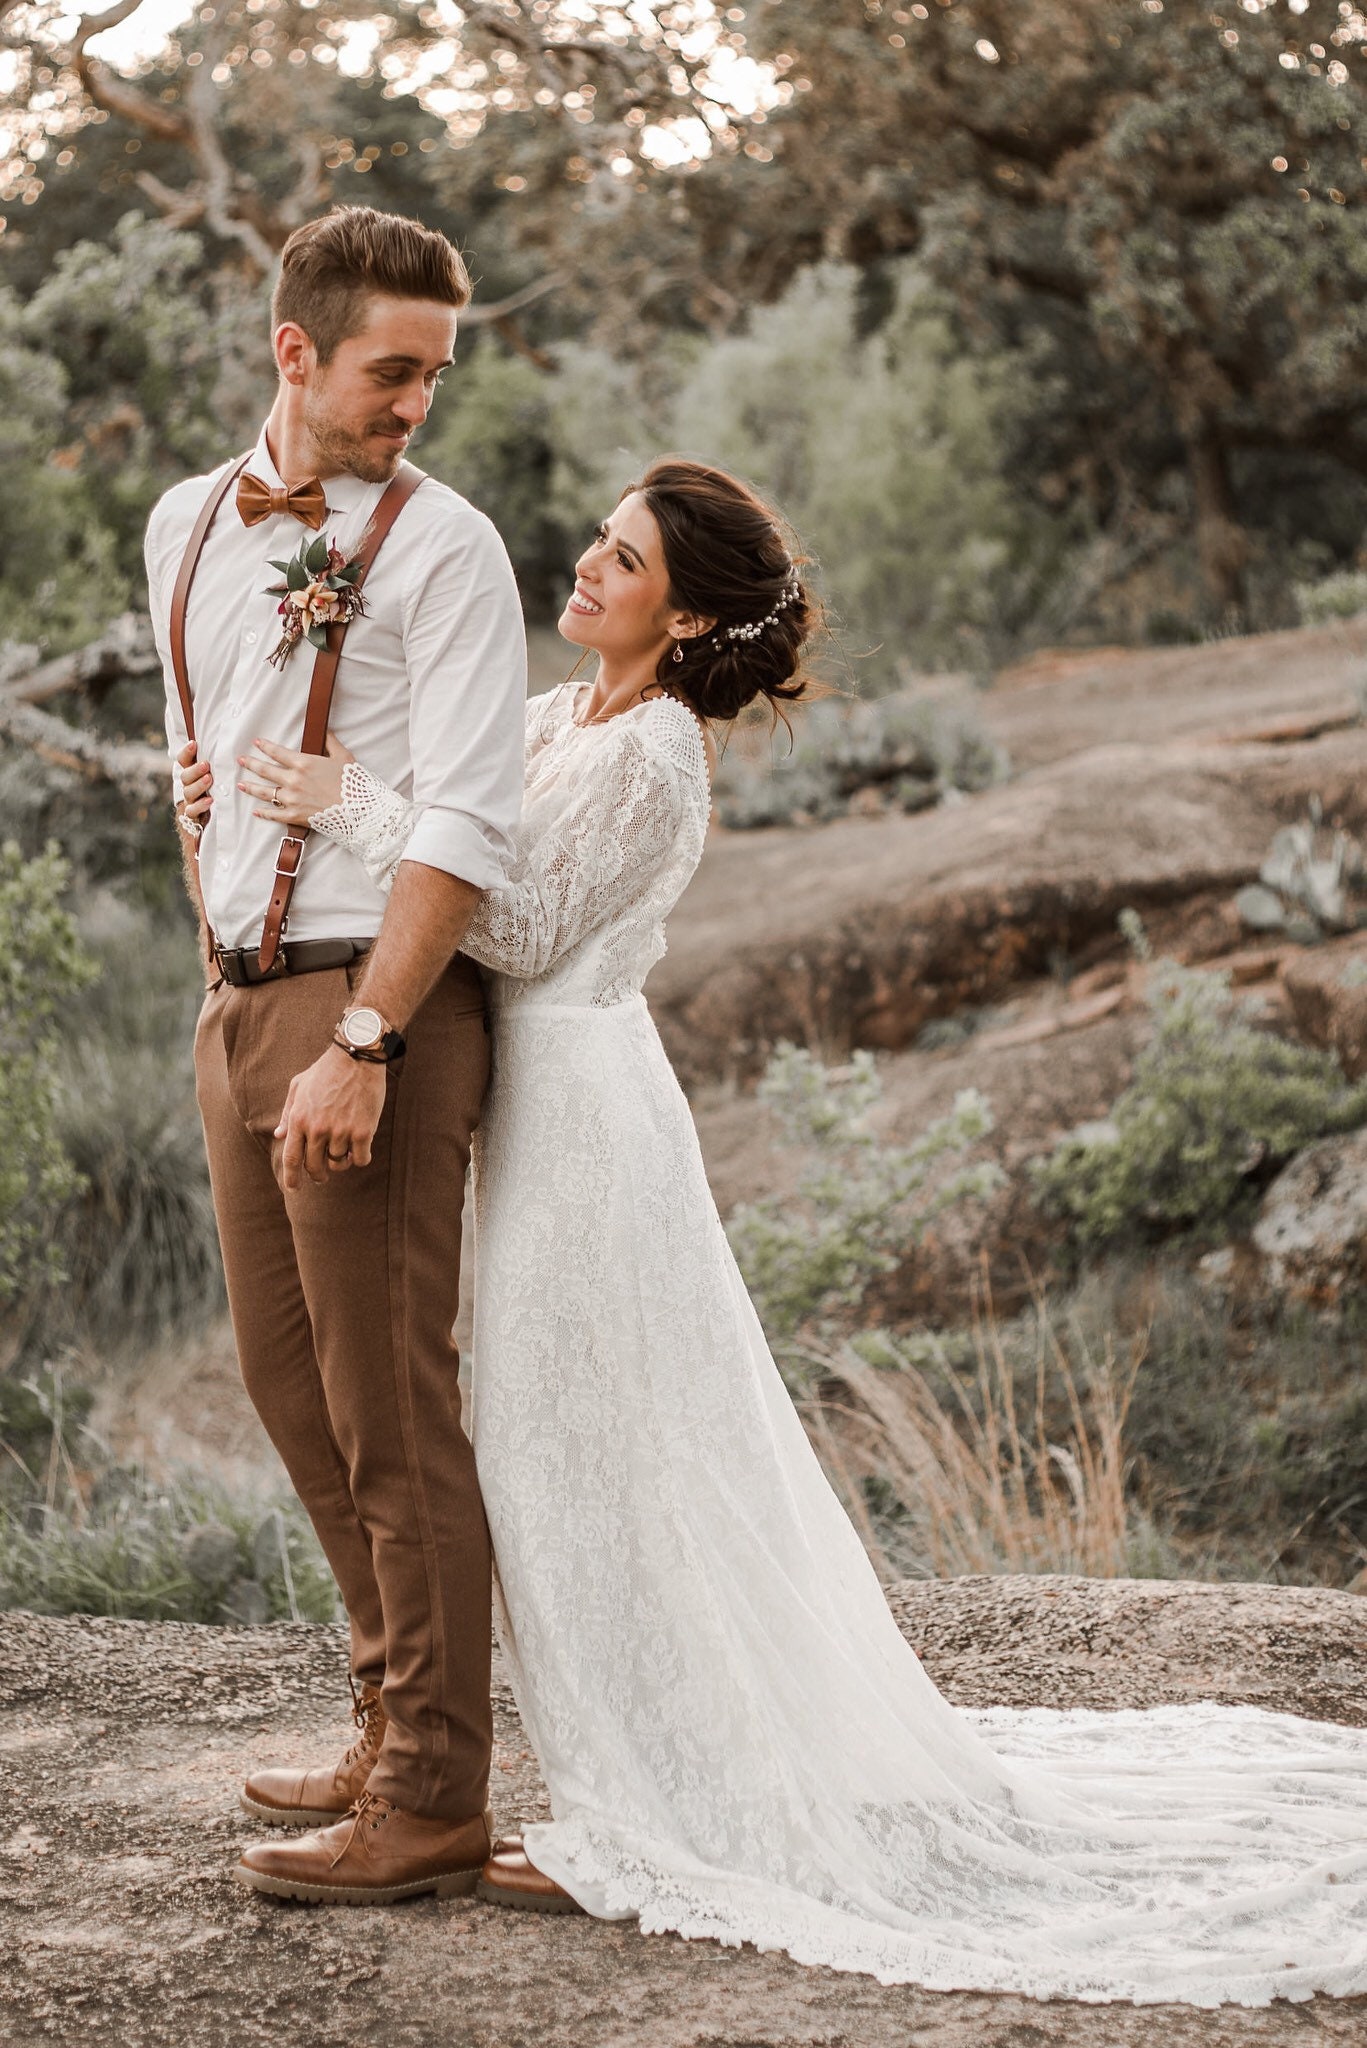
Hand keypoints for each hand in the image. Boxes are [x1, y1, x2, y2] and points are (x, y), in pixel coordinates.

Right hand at [178, 740, 213, 824]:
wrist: (211, 824)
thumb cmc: (219, 796)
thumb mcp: (219, 778)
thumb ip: (220, 764)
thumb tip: (231, 741)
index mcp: (193, 774)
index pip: (184, 760)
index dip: (186, 752)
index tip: (194, 743)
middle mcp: (189, 786)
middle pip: (185, 776)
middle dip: (195, 769)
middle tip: (206, 764)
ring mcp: (190, 801)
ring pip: (188, 791)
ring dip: (198, 785)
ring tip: (209, 779)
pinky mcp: (193, 816)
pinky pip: (192, 811)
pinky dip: (200, 805)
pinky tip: (210, 800)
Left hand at [238, 731, 354, 826]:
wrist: (358, 811)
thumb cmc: (353, 784)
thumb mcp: (344, 757)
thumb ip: (331, 742)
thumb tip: (326, 730)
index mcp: (303, 763)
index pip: (277, 752)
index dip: (265, 746)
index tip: (256, 742)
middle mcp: (293, 780)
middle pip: (265, 770)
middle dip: (250, 764)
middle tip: (240, 760)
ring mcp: (292, 799)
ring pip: (265, 792)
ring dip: (251, 787)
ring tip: (241, 784)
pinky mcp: (294, 816)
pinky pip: (274, 814)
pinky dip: (264, 813)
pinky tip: (256, 811)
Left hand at [275, 1042, 385, 1189]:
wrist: (358, 1056)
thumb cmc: (326, 1070)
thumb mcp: (298, 1086)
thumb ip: (288, 1113)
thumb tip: (278, 1135)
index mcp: (299, 1119)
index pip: (291, 1158)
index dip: (291, 1178)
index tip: (293, 1188)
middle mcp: (318, 1129)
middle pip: (315, 1166)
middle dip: (317, 1175)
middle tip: (322, 1176)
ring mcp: (341, 1131)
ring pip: (339, 1163)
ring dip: (341, 1162)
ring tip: (344, 1152)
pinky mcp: (363, 1131)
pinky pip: (360, 1159)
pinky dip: (360, 1158)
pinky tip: (360, 1149)